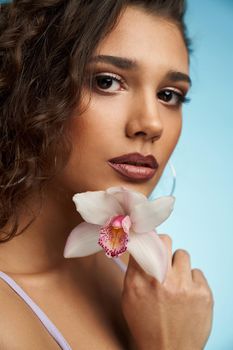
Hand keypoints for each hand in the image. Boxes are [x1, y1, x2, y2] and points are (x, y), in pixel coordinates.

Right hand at [121, 234, 213, 349]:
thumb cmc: (147, 325)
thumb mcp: (129, 298)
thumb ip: (134, 271)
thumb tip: (141, 248)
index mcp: (138, 281)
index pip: (145, 244)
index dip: (148, 241)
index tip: (150, 241)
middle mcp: (161, 280)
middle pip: (165, 240)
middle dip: (164, 247)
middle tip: (164, 259)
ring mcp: (184, 286)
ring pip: (183, 254)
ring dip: (178, 265)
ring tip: (176, 281)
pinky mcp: (203, 293)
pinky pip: (197, 272)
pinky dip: (192, 281)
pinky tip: (187, 295)